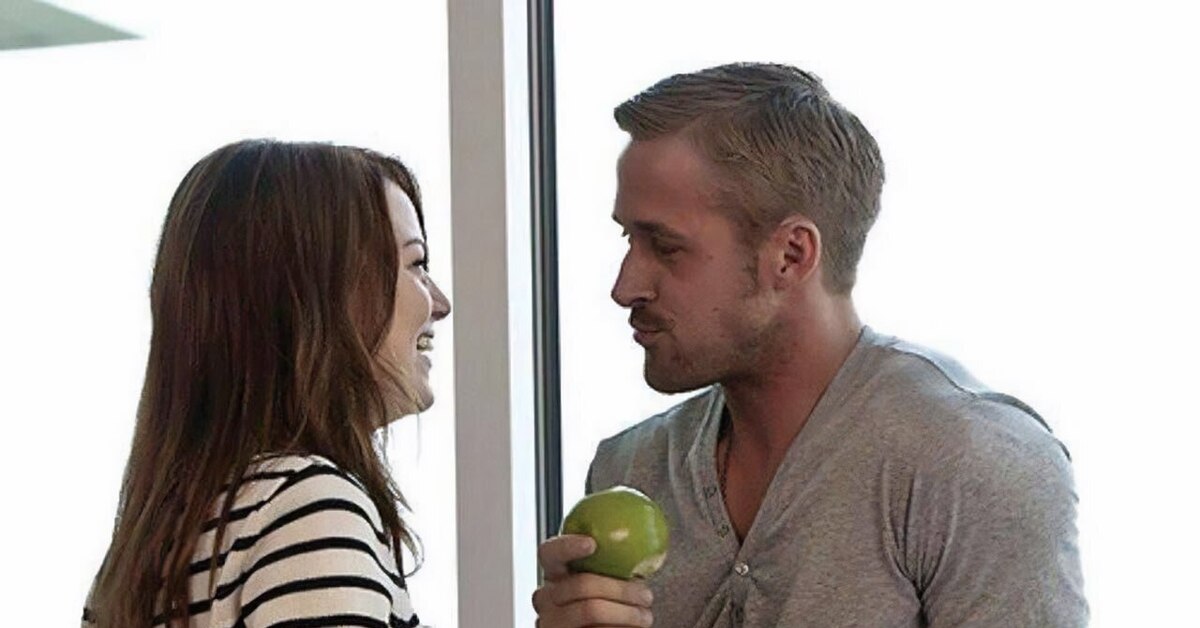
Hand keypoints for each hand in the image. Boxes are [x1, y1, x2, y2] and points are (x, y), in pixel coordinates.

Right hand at [532, 534, 654, 626]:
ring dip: (626, 612)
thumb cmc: (608, 604)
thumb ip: (611, 567)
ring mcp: (550, 621)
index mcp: (555, 573)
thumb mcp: (605, 583)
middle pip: (582, 584)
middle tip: (646, 595)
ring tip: (645, 616)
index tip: (592, 544)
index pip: (550, 552)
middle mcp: (546, 597)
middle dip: (621, 589)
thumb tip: (648, 552)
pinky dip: (618, 627)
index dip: (568, 546)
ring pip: (591, 609)